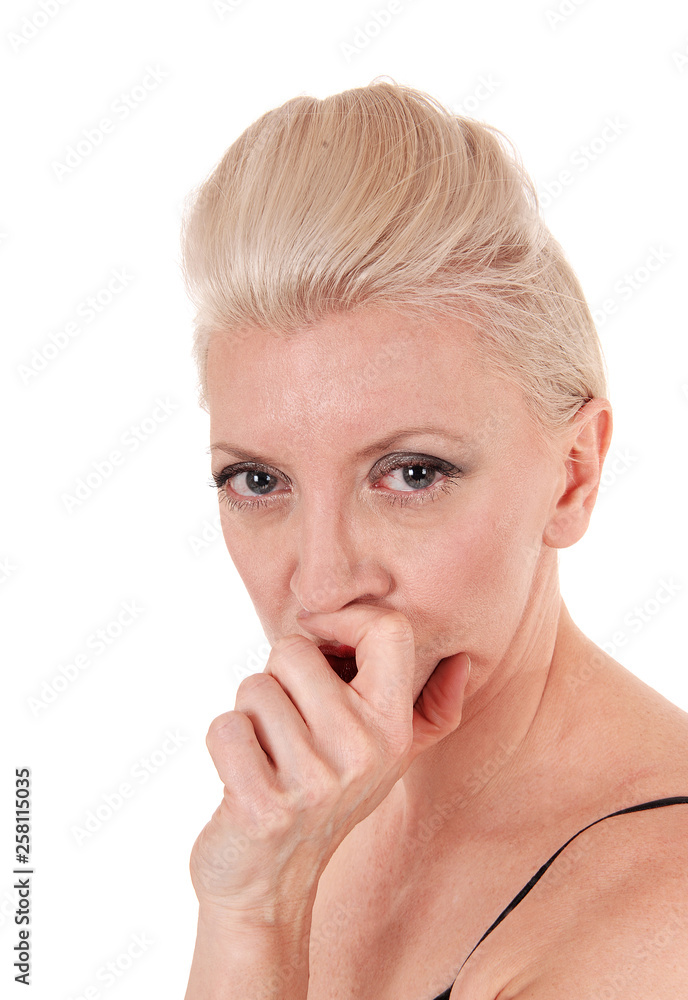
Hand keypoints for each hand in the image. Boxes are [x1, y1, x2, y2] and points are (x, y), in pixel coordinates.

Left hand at [189, 605, 470, 924]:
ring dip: (248, 716)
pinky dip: (225, 745)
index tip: (320, 640)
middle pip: (293, 651)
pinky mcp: (263, 807)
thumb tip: (462, 660)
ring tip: (267, 756)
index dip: (341, 618)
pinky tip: (243, 777)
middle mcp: (362, 752)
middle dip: (276, 679)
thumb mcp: (388, 758)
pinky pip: (226, 728)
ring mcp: (314, 783)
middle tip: (288, 726)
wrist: (270, 885)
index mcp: (393, 729)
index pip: (387, 631)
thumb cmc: (323, 800)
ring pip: (253, 687)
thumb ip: (430, 710)